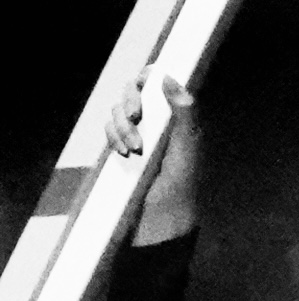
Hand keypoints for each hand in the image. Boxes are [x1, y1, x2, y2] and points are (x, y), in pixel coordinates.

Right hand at [105, 74, 199, 244]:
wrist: (162, 223)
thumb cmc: (182, 188)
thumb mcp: (187, 149)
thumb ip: (184, 114)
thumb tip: (168, 77)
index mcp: (175, 119)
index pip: (159, 84)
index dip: (148, 77)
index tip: (144, 83)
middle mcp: (156, 124)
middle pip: (134, 92)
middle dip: (130, 100)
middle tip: (135, 116)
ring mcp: (137, 137)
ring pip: (118, 111)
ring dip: (122, 125)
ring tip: (135, 149)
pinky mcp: (121, 152)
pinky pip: (109, 131)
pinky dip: (113, 136)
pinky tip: (124, 153)